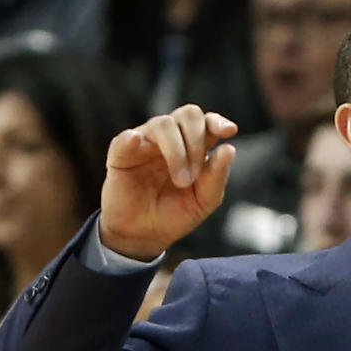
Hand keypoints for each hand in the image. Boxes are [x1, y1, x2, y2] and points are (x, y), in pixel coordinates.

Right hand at [100, 105, 236, 259]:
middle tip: (195, 174)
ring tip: (181, 181)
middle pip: (188, 114)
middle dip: (198, 139)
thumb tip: (229, 149)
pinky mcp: (121, 155)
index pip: (207, 121)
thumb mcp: (204, 201)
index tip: (229, 131)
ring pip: (163, 124)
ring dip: (177, 152)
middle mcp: (171, 139)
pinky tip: (136, 142)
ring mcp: (146, 143)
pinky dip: (132, 138)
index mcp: (194, 146)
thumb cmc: (175, 215)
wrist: (144, 236)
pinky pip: (125, 139)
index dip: (218, 122)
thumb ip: (217, 176)